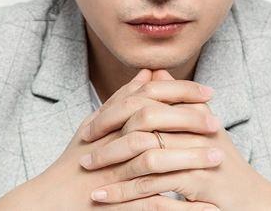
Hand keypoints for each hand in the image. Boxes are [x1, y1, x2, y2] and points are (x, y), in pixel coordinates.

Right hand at [0, 69, 219, 209]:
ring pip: (154, 158)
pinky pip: (148, 199)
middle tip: (218, 123)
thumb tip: (148, 72)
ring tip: (217, 157)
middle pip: (153, 121)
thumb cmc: (79, 157)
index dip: (180, 91)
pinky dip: (175, 200)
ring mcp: (113, 171)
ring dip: (188, 157)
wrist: (52, 199)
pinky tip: (199, 200)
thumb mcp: (98, 122)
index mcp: (110, 119)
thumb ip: (124, 96)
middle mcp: (111, 140)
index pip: (149, 96)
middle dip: (188, 120)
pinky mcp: (114, 200)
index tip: (208, 92)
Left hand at [79, 70, 270, 210]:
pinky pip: (156, 188)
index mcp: (194, 111)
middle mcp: (196, 128)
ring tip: (90, 182)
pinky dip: (128, 196)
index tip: (91, 128)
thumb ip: (177, 99)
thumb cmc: (220, 161)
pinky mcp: (200, 184)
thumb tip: (155, 72)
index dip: (116, 113)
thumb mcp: (200, 127)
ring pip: (147, 158)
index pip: (148, 103)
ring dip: (114, 170)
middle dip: (110, 141)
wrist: (251, 199)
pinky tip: (107, 200)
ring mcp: (198, 156)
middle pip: (144, 125)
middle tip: (85, 156)